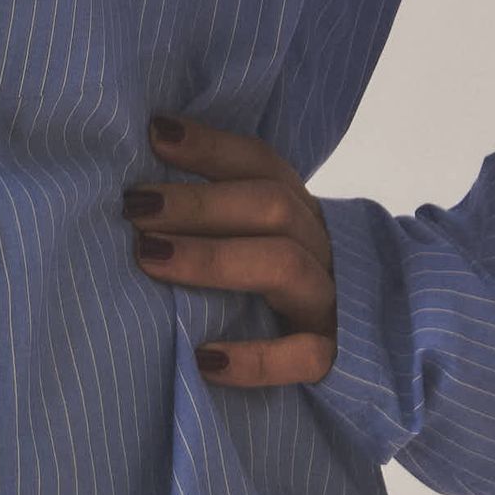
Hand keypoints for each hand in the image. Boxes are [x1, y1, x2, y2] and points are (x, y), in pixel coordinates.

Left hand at [121, 112, 338, 386]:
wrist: (360, 356)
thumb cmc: (269, 296)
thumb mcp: (253, 244)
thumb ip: (215, 215)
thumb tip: (137, 183)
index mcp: (300, 214)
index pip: (262, 164)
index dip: (210, 146)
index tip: (153, 133)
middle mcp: (321, 249)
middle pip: (273, 206)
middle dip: (198, 203)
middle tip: (134, 205)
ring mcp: (332, 304)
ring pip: (286, 266)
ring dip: (213, 258)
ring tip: (149, 257)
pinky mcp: (338, 360)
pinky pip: (306, 357)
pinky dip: (256, 359)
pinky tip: (204, 360)